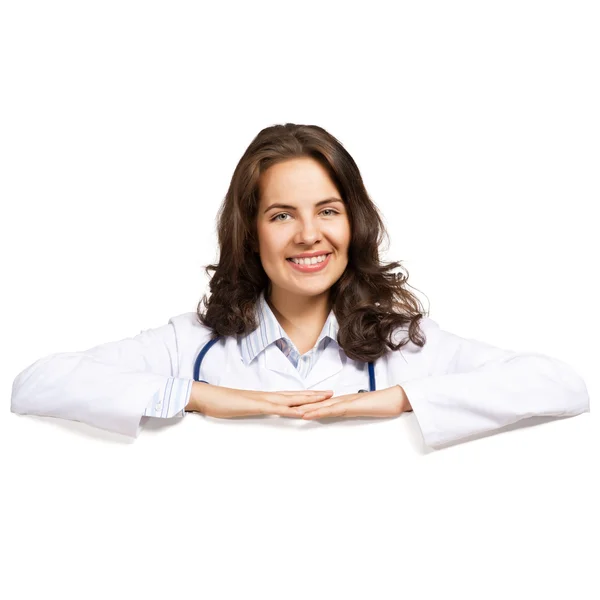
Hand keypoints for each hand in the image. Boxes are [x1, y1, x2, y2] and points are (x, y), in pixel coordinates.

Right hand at [189, 382, 334, 418]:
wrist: (207, 396)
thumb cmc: (222, 402)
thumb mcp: (242, 406)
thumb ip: (253, 407)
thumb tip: (261, 410)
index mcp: (264, 397)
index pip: (290, 396)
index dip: (306, 395)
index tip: (320, 395)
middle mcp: (267, 396)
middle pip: (295, 395)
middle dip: (314, 395)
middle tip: (332, 394)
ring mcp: (263, 400)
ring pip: (291, 400)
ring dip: (309, 400)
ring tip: (325, 400)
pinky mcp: (256, 405)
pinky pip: (277, 409)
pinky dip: (291, 410)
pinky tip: (301, 412)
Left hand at [295, 385, 411, 419]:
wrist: (397, 398)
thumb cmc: (385, 403)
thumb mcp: (368, 409)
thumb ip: (359, 409)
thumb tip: (352, 412)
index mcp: (345, 401)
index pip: (323, 404)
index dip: (309, 406)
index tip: (296, 408)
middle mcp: (342, 400)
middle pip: (317, 403)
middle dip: (301, 406)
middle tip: (285, 408)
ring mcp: (345, 402)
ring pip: (319, 406)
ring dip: (304, 410)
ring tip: (289, 412)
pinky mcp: (349, 406)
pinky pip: (329, 410)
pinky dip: (316, 412)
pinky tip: (306, 415)